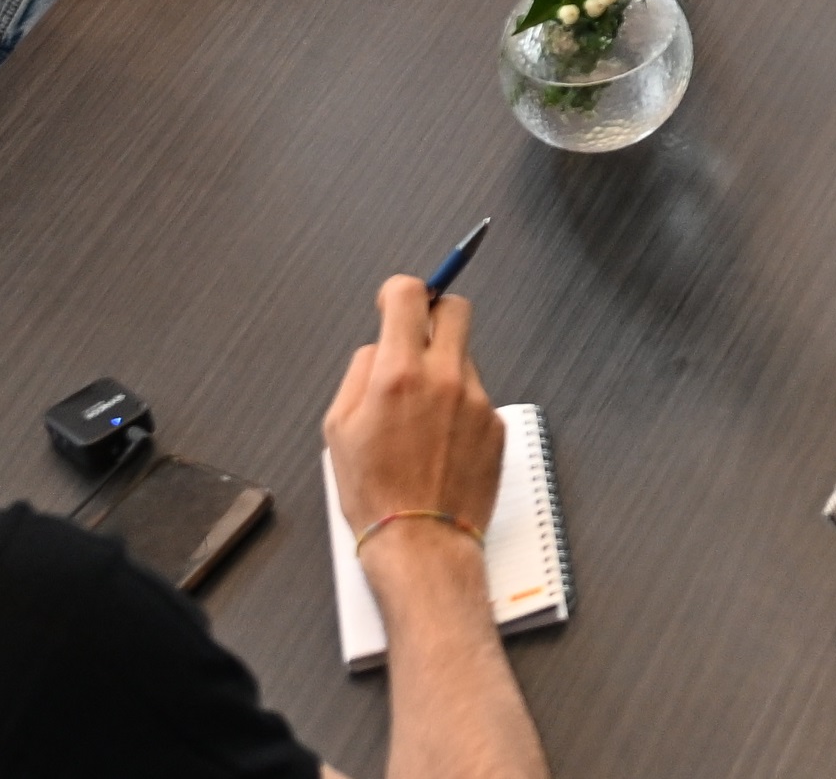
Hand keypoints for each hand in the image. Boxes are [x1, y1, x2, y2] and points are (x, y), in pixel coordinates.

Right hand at [323, 275, 504, 572]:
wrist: (421, 544)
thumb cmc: (375, 494)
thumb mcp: (339, 428)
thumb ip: (360, 373)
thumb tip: (379, 348)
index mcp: (399, 373)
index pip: (409, 294)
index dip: (397, 291)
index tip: (392, 304)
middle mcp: (444, 379)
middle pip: (454, 308)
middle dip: (434, 313)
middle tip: (417, 340)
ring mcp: (477, 402)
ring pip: (465, 357)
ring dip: (445, 369)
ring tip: (422, 417)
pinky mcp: (497, 426)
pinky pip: (478, 397)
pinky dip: (461, 407)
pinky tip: (442, 442)